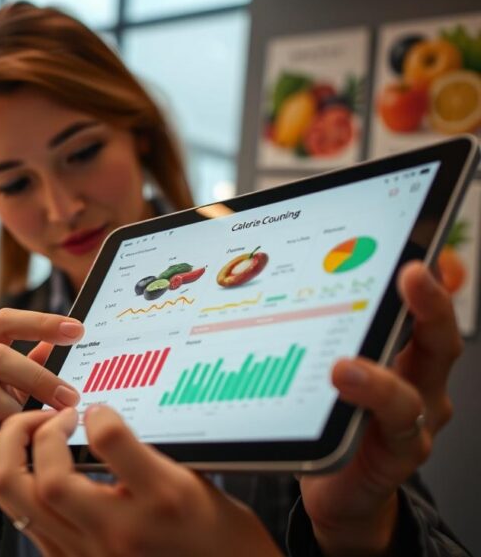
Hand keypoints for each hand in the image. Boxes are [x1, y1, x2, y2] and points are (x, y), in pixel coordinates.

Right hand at [0, 309, 82, 549]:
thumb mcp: (20, 399)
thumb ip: (33, 369)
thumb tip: (57, 342)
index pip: (3, 322)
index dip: (40, 322)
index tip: (78, 330)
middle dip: (42, 369)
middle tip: (73, 394)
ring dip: (33, 387)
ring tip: (54, 414)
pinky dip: (12, 410)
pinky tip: (23, 428)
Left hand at [0, 405, 281, 556]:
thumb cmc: (216, 533)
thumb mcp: (194, 481)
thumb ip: (141, 452)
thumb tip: (97, 419)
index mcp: (160, 501)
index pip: (108, 440)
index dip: (97, 412)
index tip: (99, 410)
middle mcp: (119, 533)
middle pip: (45, 482)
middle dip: (34, 434)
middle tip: (53, 417)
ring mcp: (87, 554)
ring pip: (17, 500)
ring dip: (13, 455)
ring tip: (35, 435)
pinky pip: (22, 518)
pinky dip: (17, 482)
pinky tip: (35, 464)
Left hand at [300, 261, 460, 554]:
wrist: (336, 483)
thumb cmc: (330, 412)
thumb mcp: (326, 357)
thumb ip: (322, 320)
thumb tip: (293, 270)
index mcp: (403, 348)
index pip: (426, 304)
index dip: (435, 276)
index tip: (426, 249)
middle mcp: (420, 379)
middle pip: (438, 338)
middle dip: (431, 303)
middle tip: (414, 273)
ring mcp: (415, 418)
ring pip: (415, 393)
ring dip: (382, 377)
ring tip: (344, 366)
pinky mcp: (400, 454)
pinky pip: (395, 431)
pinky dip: (370, 411)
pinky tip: (340, 392)